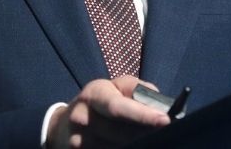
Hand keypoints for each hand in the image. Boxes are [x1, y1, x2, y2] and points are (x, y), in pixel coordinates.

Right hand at [46, 76, 169, 148]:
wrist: (65, 123)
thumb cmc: (101, 102)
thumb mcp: (116, 87)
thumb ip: (138, 91)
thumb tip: (160, 106)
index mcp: (94, 94)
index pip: (118, 106)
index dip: (143, 115)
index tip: (165, 121)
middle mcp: (82, 116)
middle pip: (120, 133)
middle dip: (143, 134)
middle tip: (160, 133)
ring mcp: (78, 139)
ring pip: (116, 147)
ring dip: (134, 145)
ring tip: (140, 138)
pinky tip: (125, 144)